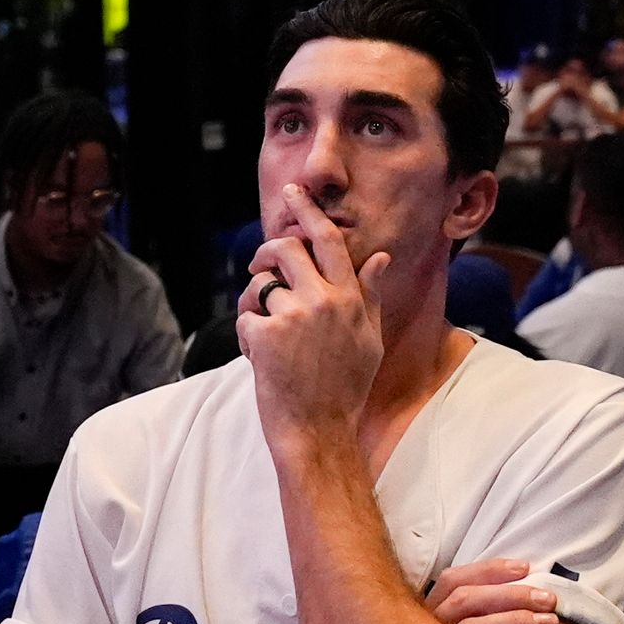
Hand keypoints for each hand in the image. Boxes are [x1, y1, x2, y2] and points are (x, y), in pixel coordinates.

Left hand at [238, 179, 387, 442]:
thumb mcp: (369, 340)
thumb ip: (369, 296)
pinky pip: (245, 317)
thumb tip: (379, 258)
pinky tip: (259, 356)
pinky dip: (246, 334)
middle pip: (286, 249)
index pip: (328, 240)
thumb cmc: (346, 389)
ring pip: (261, 284)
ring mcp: (293, 316)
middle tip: (260, 266)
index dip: (308, 211)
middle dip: (267, 253)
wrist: (319, 432)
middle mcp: (324, 300)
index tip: (293, 192)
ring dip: (255, 302)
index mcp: (350, 298)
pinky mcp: (265, 335)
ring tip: (263, 329)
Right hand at [427, 556, 560, 623]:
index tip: (526, 568)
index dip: (489, 570)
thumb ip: (481, 606)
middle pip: (466, 601)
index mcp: (429, 612)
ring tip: (548, 622)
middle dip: (511, 595)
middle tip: (549, 599)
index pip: (454, 581)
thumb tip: (523, 576)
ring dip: (514, 621)